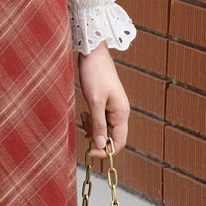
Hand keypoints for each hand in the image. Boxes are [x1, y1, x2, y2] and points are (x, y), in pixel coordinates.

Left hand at [78, 42, 129, 157]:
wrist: (93, 54)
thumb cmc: (96, 74)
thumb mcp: (95, 101)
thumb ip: (98, 124)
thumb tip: (101, 145)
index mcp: (122, 113)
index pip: (119, 142)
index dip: (106, 151)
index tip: (91, 152)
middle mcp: (120, 112)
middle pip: (111, 136)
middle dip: (97, 136)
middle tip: (84, 129)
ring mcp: (112, 108)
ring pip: (104, 128)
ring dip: (93, 127)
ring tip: (84, 116)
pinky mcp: (105, 103)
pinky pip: (100, 119)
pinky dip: (91, 119)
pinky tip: (84, 112)